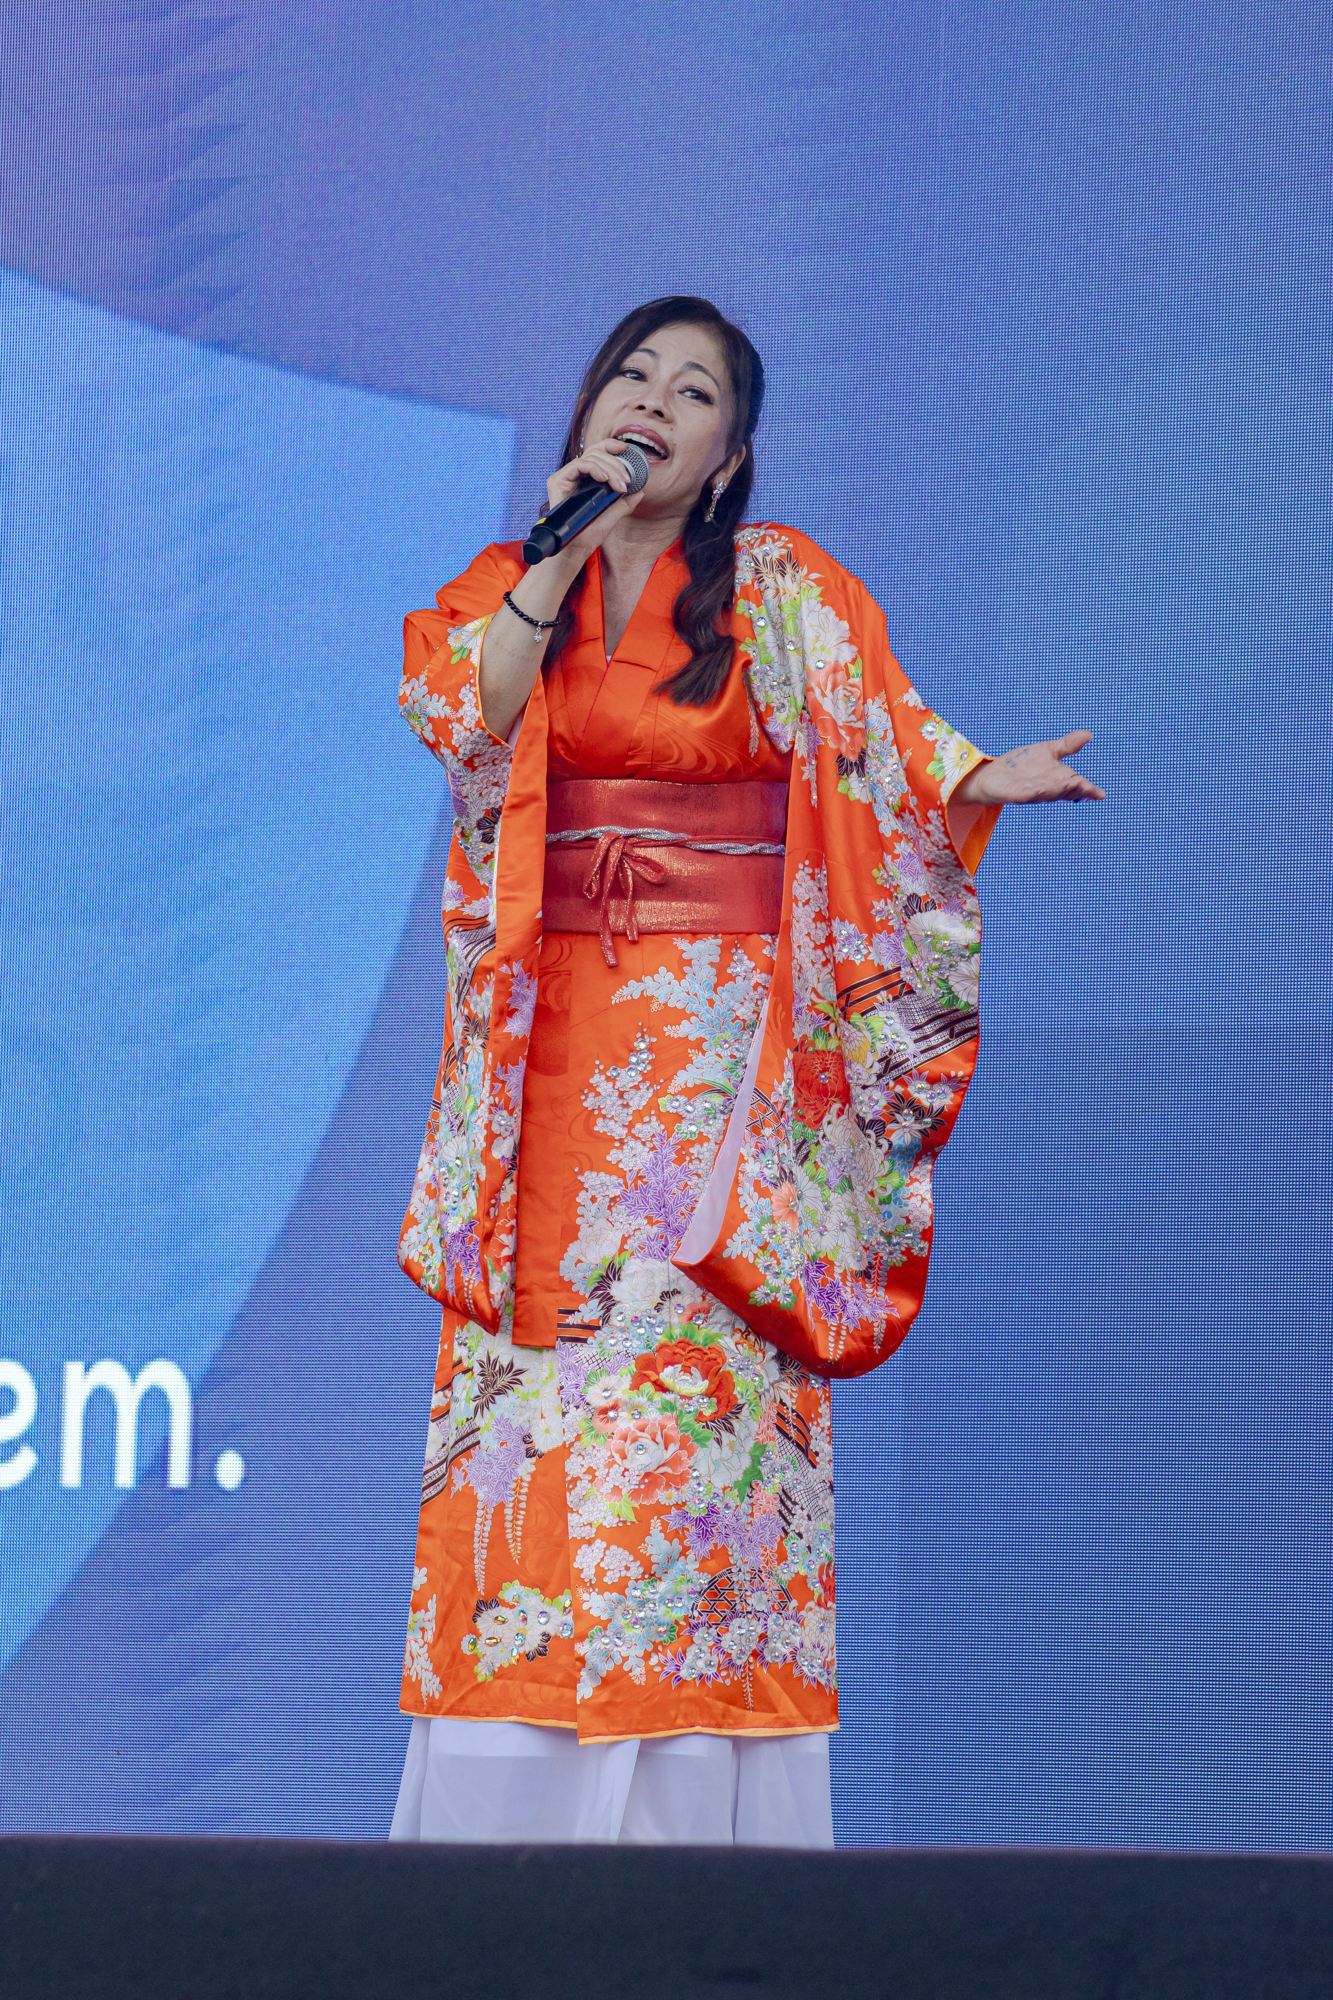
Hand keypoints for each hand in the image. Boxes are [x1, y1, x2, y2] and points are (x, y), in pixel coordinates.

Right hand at [539, 436, 645, 566]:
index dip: (610, 446)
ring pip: (589, 457)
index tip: (625, 448)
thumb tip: (640, 493)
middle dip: (615, 463)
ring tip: (618, 484)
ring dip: (609, 468)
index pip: (597, 454)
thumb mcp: (612, 516)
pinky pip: (577, 464)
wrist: (576, 548)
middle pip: (595, 453)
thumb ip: (624, 504)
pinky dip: (593, 468)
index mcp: (585, 479)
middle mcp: (574, 476)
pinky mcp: (557, 481)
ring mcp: (565, 477)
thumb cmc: (589, 534)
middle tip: (626, 480)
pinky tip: (604, 479)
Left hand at [952, 731, 1105, 805]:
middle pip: (1064, 791)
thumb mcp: (1048, 750)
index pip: (1076, 786)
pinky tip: (1040, 788)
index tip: (1100, 794)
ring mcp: (1031, 793)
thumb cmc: (1024, 764)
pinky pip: (1025, 795)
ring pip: (1048, 794)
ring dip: (1058, 790)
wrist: (995, 772)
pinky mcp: (1014, 794)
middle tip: (1086, 786)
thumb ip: (1067, 745)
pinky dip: (1033, 792)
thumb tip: (1088, 734)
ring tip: (1070, 784)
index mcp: (1058, 780)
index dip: (1088, 790)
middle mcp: (1048, 789)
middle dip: (1075, 789)